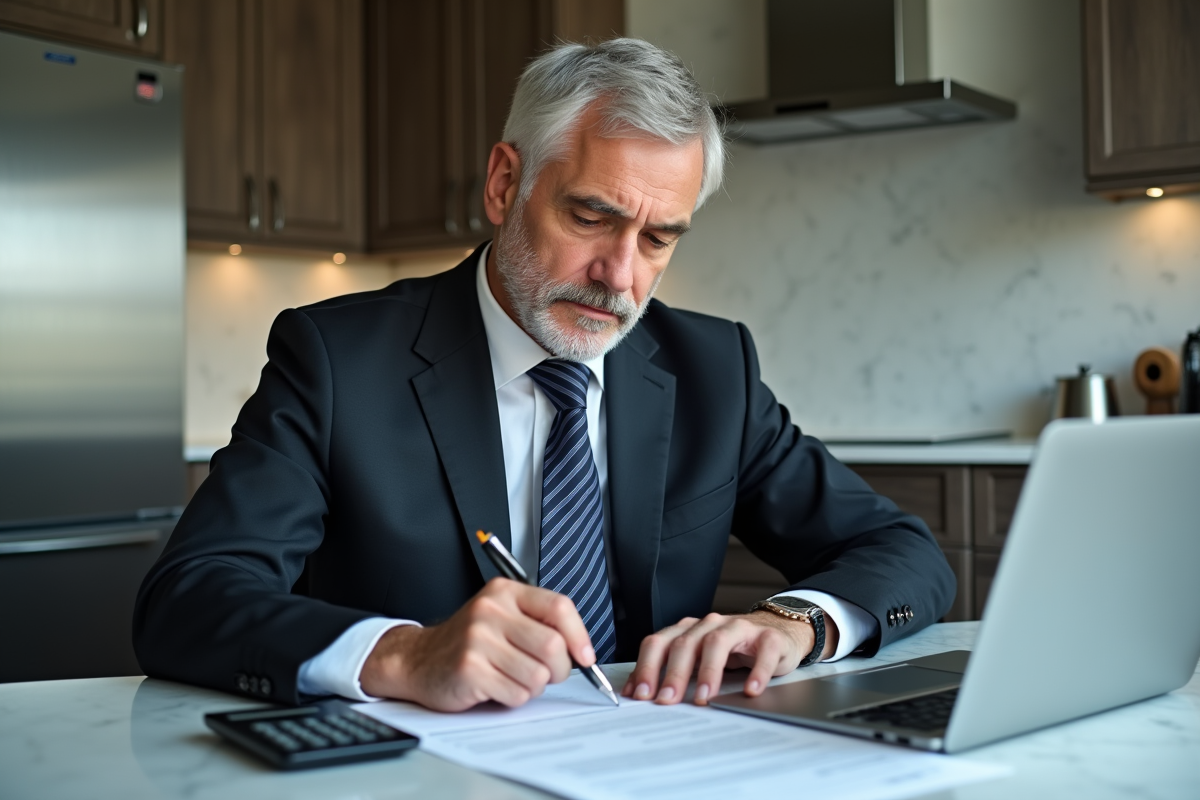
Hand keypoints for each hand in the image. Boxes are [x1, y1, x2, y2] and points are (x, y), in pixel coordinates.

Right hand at [359, 578, 595, 710]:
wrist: (418, 659)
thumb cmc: (469, 642)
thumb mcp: (502, 617)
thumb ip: (538, 623)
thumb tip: (582, 651)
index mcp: (505, 592)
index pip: (559, 607)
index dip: (580, 636)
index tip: (585, 656)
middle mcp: (491, 610)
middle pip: (553, 646)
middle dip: (558, 669)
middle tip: (545, 673)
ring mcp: (478, 639)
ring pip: (538, 675)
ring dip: (533, 686)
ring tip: (512, 678)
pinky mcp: (469, 669)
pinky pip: (516, 694)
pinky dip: (513, 697)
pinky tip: (495, 686)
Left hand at [621, 610, 838, 705]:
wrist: (777, 632)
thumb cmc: (732, 650)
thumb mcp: (698, 660)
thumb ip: (670, 672)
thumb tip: (638, 694)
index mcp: (687, 630)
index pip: (659, 643)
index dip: (646, 667)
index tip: (640, 695)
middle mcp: (709, 625)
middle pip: (685, 643)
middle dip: (673, 673)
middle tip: (667, 700)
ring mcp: (739, 628)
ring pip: (717, 642)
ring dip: (708, 671)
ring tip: (704, 698)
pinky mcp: (768, 637)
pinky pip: (762, 651)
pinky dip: (756, 671)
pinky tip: (751, 690)